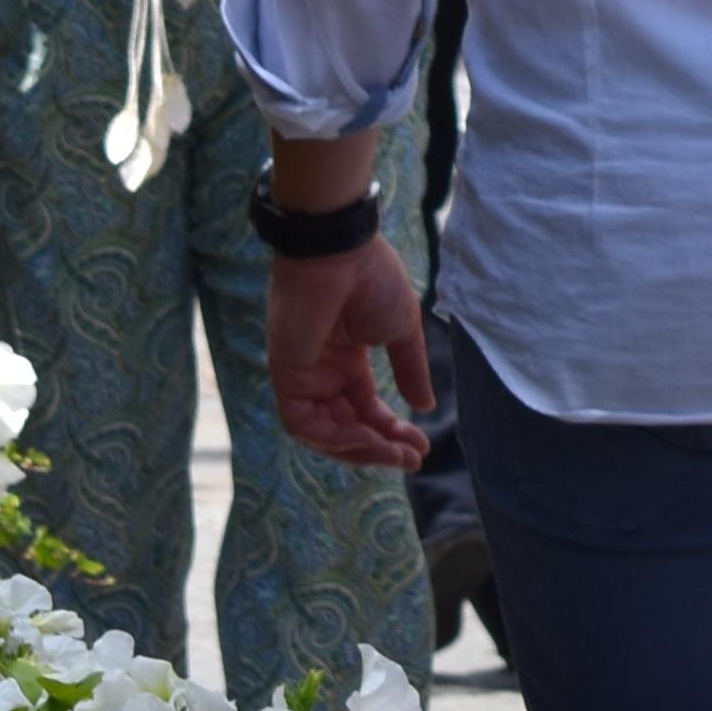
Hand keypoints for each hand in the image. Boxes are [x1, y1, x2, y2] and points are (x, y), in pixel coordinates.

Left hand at [265, 240, 436, 470]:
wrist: (342, 251)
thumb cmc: (373, 279)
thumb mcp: (401, 331)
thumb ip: (410, 370)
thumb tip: (425, 407)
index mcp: (345, 359)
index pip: (365, 409)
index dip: (392, 431)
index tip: (421, 446)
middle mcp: (321, 372)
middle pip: (346, 427)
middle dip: (379, 447)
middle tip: (413, 459)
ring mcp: (302, 376)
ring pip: (325, 433)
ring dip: (360, 449)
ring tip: (396, 454)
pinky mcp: (285, 375)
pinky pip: (304, 423)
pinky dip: (334, 438)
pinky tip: (367, 439)